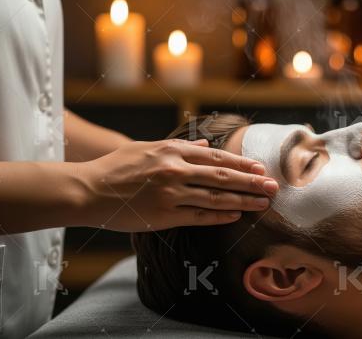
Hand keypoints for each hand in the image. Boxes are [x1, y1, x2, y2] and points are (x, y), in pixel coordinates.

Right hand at [78, 138, 278, 230]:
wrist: (88, 190)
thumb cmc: (117, 167)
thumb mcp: (148, 148)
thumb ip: (179, 146)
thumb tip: (205, 145)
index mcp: (172, 150)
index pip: (217, 156)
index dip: (242, 163)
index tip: (261, 169)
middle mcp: (175, 169)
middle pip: (223, 176)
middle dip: (252, 182)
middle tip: (273, 187)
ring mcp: (170, 193)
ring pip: (216, 197)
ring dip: (243, 201)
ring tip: (263, 204)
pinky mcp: (163, 214)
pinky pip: (199, 216)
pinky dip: (220, 216)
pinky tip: (236, 216)